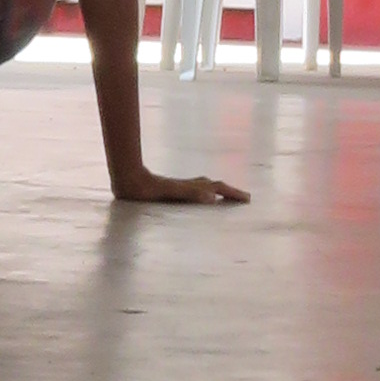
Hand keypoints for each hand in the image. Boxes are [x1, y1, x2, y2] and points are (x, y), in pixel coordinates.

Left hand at [112, 165, 248, 205]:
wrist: (132, 181)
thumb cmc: (150, 189)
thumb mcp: (171, 192)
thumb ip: (191, 193)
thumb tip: (212, 196)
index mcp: (193, 186)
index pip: (219, 188)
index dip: (233, 193)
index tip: (248, 199)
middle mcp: (191, 184)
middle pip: (216, 186)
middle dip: (230, 192)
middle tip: (244, 198)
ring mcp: (183, 186)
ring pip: (207, 187)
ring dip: (219, 191)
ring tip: (227, 196)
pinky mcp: (175, 189)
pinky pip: (197, 190)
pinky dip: (206, 193)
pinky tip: (201, 197)